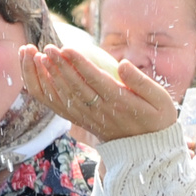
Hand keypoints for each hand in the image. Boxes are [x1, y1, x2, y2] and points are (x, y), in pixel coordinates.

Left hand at [21, 43, 178, 143]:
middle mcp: (99, 110)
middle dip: (59, 66)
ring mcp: (87, 116)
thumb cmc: (156, 118)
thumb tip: (122, 64)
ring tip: (36, 56)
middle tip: (48, 47)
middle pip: (74, 86)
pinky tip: (35, 73)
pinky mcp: (79, 119)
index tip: (66, 48)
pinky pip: (57, 105)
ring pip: (62, 95)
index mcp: (119, 102)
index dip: (79, 64)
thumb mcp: (160, 100)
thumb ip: (141, 81)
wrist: (145, 149)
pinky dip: (44, 89)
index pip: (95, 80)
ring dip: (47, 76)